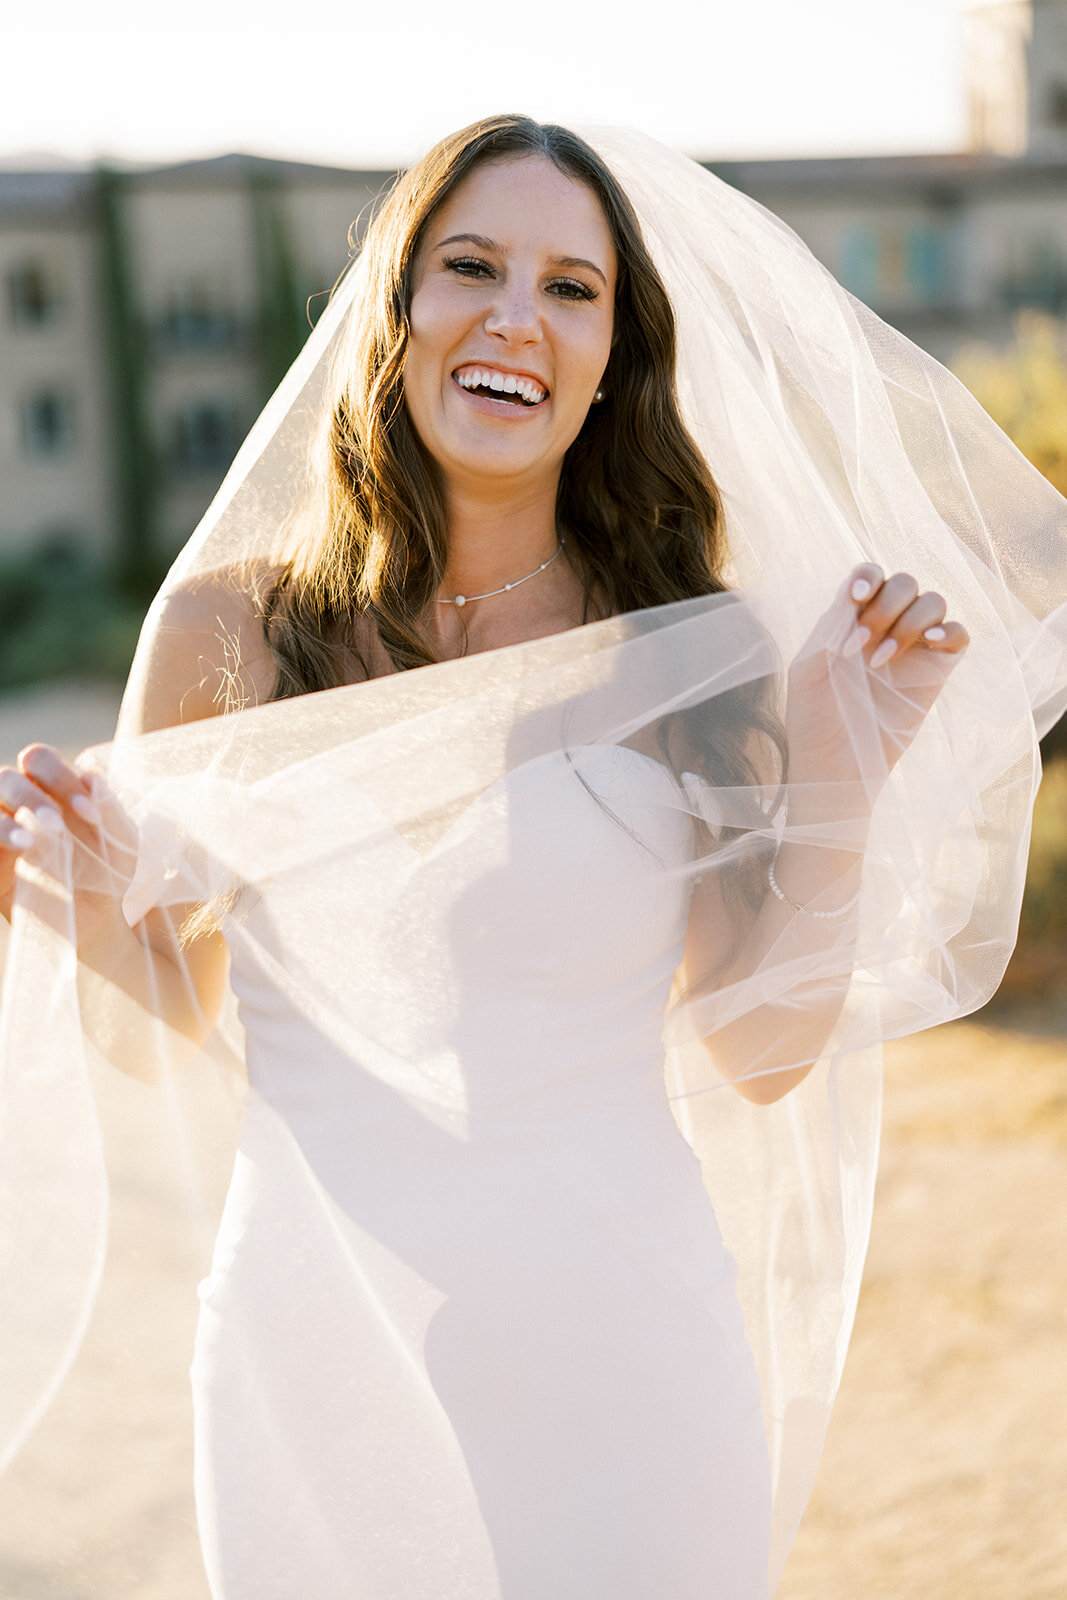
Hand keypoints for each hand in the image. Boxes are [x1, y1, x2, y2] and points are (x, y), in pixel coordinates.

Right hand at [0, 744, 101, 919]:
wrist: (100, 918)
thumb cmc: (109, 870)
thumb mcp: (121, 842)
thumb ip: (109, 810)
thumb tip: (89, 776)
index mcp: (51, 789)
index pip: (38, 760)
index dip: (59, 777)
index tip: (89, 813)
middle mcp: (20, 806)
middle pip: (5, 778)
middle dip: (30, 797)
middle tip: (57, 825)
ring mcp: (3, 833)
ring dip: (5, 821)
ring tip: (32, 841)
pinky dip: (0, 837)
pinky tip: (22, 849)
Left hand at [786, 564, 969, 791]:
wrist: (833, 763)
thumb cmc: (813, 717)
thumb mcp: (808, 669)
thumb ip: (830, 628)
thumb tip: (856, 593)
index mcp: (851, 619)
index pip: (870, 576)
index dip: (869, 576)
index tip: (857, 598)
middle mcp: (886, 626)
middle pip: (905, 583)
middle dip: (884, 606)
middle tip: (860, 645)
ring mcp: (913, 647)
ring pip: (933, 602)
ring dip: (909, 622)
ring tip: (882, 660)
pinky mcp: (936, 670)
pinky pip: (959, 634)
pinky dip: (949, 630)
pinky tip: (927, 644)